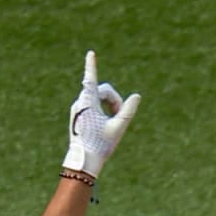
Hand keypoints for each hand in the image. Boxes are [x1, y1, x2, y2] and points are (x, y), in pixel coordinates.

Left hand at [62, 50, 140, 177]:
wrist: (83, 161)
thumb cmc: (100, 145)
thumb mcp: (118, 127)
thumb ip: (128, 110)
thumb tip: (136, 96)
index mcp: (88, 103)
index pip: (91, 79)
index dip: (92, 66)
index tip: (91, 53)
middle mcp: (80, 103)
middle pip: (102, 91)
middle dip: (114, 101)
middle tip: (121, 116)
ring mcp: (78, 109)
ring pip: (99, 99)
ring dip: (109, 107)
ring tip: (113, 123)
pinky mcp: (78, 116)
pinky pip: (94, 106)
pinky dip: (103, 112)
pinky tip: (105, 125)